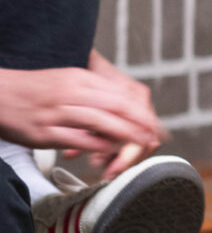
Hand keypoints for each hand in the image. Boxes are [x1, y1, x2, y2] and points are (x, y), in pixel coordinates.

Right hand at [0, 63, 164, 173]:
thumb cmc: (33, 90)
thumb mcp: (65, 81)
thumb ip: (91, 92)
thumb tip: (120, 104)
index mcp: (78, 78)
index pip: (118, 94)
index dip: (141, 110)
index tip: (156, 123)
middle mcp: (71, 93)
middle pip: (115, 106)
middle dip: (140, 123)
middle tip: (157, 136)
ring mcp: (57, 112)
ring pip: (99, 122)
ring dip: (124, 134)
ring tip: (141, 145)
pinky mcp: (44, 132)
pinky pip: (75, 138)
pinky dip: (95, 145)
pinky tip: (108, 153)